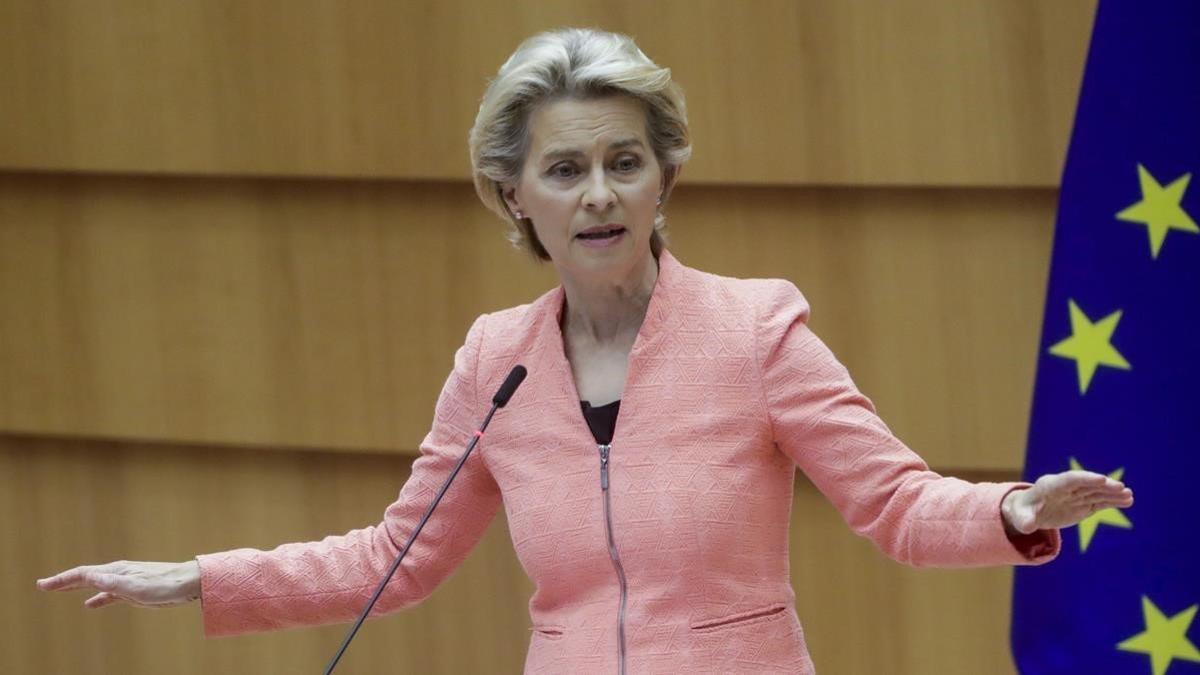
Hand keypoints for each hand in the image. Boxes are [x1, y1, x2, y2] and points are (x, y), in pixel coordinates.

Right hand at [36, 560, 201, 608]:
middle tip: (43, 585)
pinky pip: (108, 594)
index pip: (83, 574)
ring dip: (76, 587)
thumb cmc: (165, 584)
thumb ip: (113, 583)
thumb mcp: (136, 586)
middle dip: (63, 581)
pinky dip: (96, 598)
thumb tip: (91, 578)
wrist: (189, 583)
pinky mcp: (133, 591)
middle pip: (85, 577)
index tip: (42, 585)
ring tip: (60, 590)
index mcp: (116, 571)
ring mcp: (125, 582)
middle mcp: (118, 573)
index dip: (62, 579)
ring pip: (95, 585)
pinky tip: (89, 604)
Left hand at [1001, 470, 1133, 534]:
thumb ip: (1024, 521)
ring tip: (1129, 495)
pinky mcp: (1083, 504)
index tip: (1101, 479)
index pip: (1070, 480)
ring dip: (1112, 493)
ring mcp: (1076, 496)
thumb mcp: (1020, 517)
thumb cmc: (1023, 512)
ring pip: (1096, 492)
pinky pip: (1100, 501)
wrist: (1029, 511)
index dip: (1086, 479)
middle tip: (1121, 488)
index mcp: (1050, 486)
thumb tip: (1026, 527)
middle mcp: (1066, 488)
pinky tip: (1128, 500)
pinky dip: (1113, 501)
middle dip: (1103, 485)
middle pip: (1087, 484)